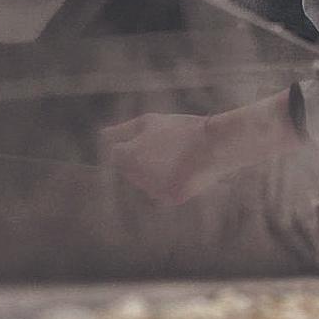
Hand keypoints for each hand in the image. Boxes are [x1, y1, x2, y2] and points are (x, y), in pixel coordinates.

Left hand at [99, 113, 217, 205]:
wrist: (216, 144)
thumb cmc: (181, 129)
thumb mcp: (150, 121)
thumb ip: (122, 130)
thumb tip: (101, 136)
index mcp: (128, 156)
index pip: (118, 155)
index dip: (134, 145)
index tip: (151, 141)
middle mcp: (137, 176)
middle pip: (130, 171)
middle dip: (142, 161)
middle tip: (166, 148)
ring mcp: (154, 190)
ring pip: (146, 183)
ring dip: (155, 173)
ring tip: (176, 159)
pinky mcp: (171, 198)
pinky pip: (163, 192)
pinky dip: (170, 183)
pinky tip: (184, 171)